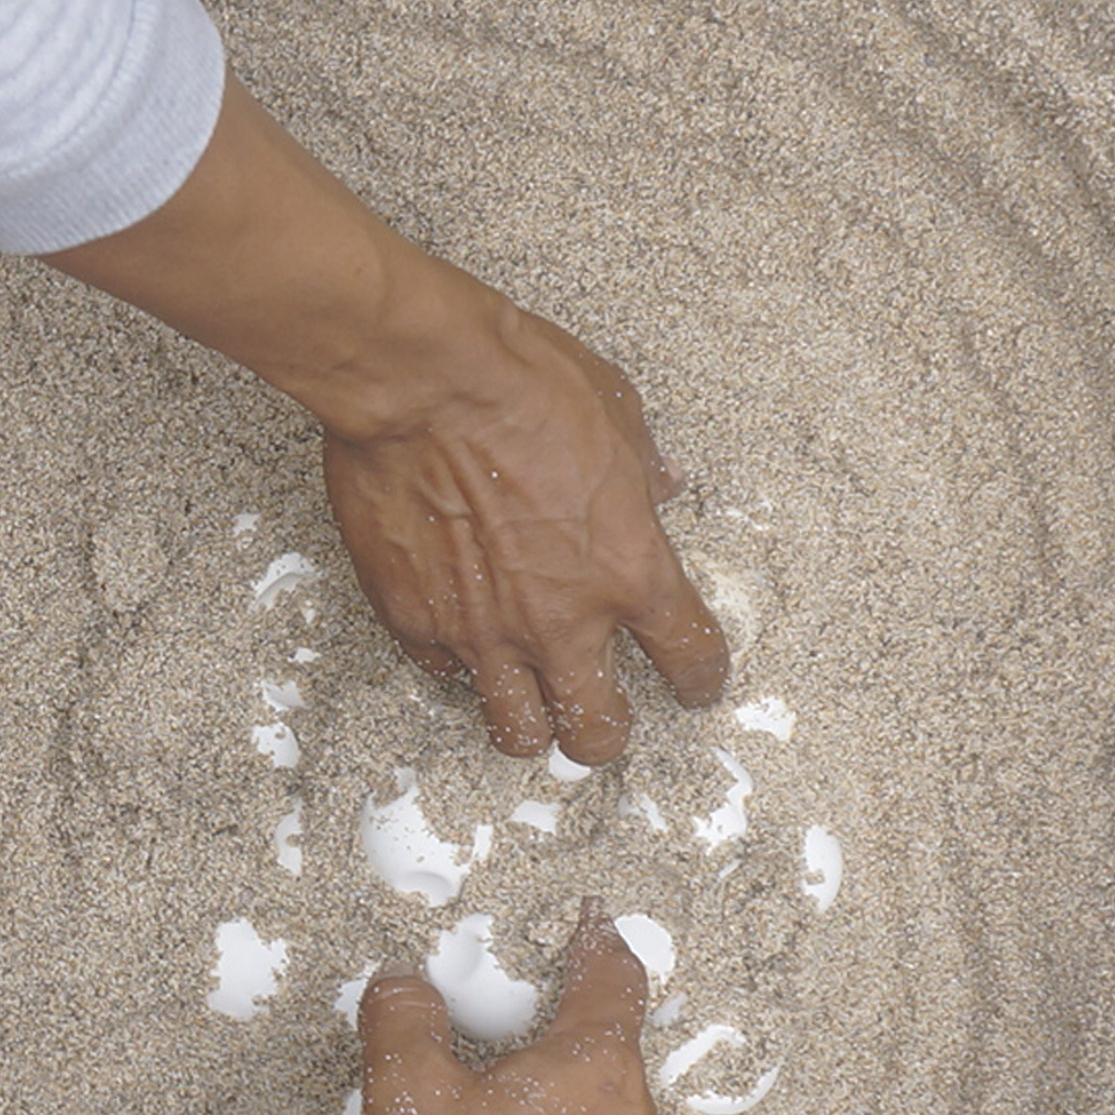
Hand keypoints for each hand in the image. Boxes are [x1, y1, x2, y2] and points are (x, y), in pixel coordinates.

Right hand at [318, 276, 728, 765]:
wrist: (425, 382)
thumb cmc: (524, 385)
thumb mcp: (618, 416)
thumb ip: (642, 472)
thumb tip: (659, 486)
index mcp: (631, 570)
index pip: (689, 657)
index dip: (699, 680)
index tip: (695, 686)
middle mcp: (562, 620)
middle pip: (600, 730)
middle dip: (608, 733)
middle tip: (603, 718)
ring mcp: (484, 630)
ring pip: (516, 731)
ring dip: (531, 725)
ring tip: (530, 712)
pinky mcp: (415, 619)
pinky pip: (444, 671)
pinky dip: (457, 665)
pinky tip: (461, 640)